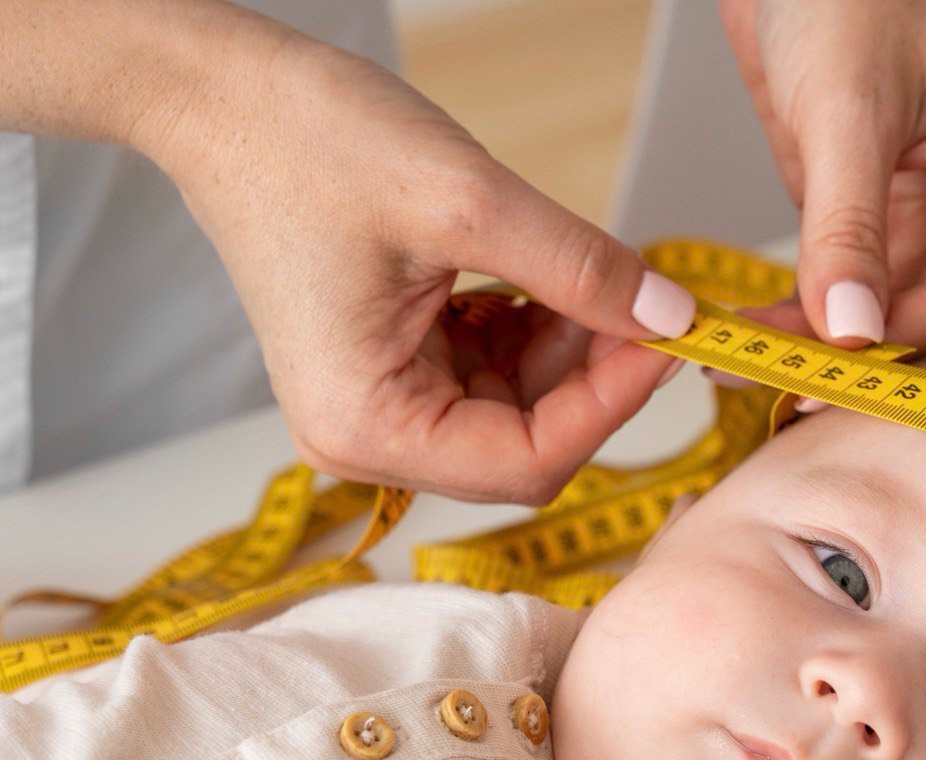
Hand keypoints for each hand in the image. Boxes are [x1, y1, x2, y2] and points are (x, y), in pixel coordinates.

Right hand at [144, 9, 694, 501]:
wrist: (224, 99)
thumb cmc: (305, 142)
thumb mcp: (465, 201)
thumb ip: (579, 269)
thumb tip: (671, 316)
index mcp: (367, 427)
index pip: (526, 463)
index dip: (611, 407)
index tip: (670, 342)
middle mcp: (369, 440)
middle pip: (525, 446)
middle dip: (592, 379)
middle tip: (648, 306)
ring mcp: (380, 410)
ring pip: (517, 412)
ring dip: (567, 352)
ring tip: (591, 277)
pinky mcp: (394, 374)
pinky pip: (491, 378)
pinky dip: (533, 335)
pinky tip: (546, 284)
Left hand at [718, 0, 925, 352]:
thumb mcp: (848, 112)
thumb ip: (849, 228)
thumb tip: (851, 332)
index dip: (886, 345)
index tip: (811, 378)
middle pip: (921, 319)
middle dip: (843, 355)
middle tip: (765, 384)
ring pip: (877, 319)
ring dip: (811, 346)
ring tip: (738, 366)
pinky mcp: (876, 229)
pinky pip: (844, 295)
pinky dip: (799, 318)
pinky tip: (749, 337)